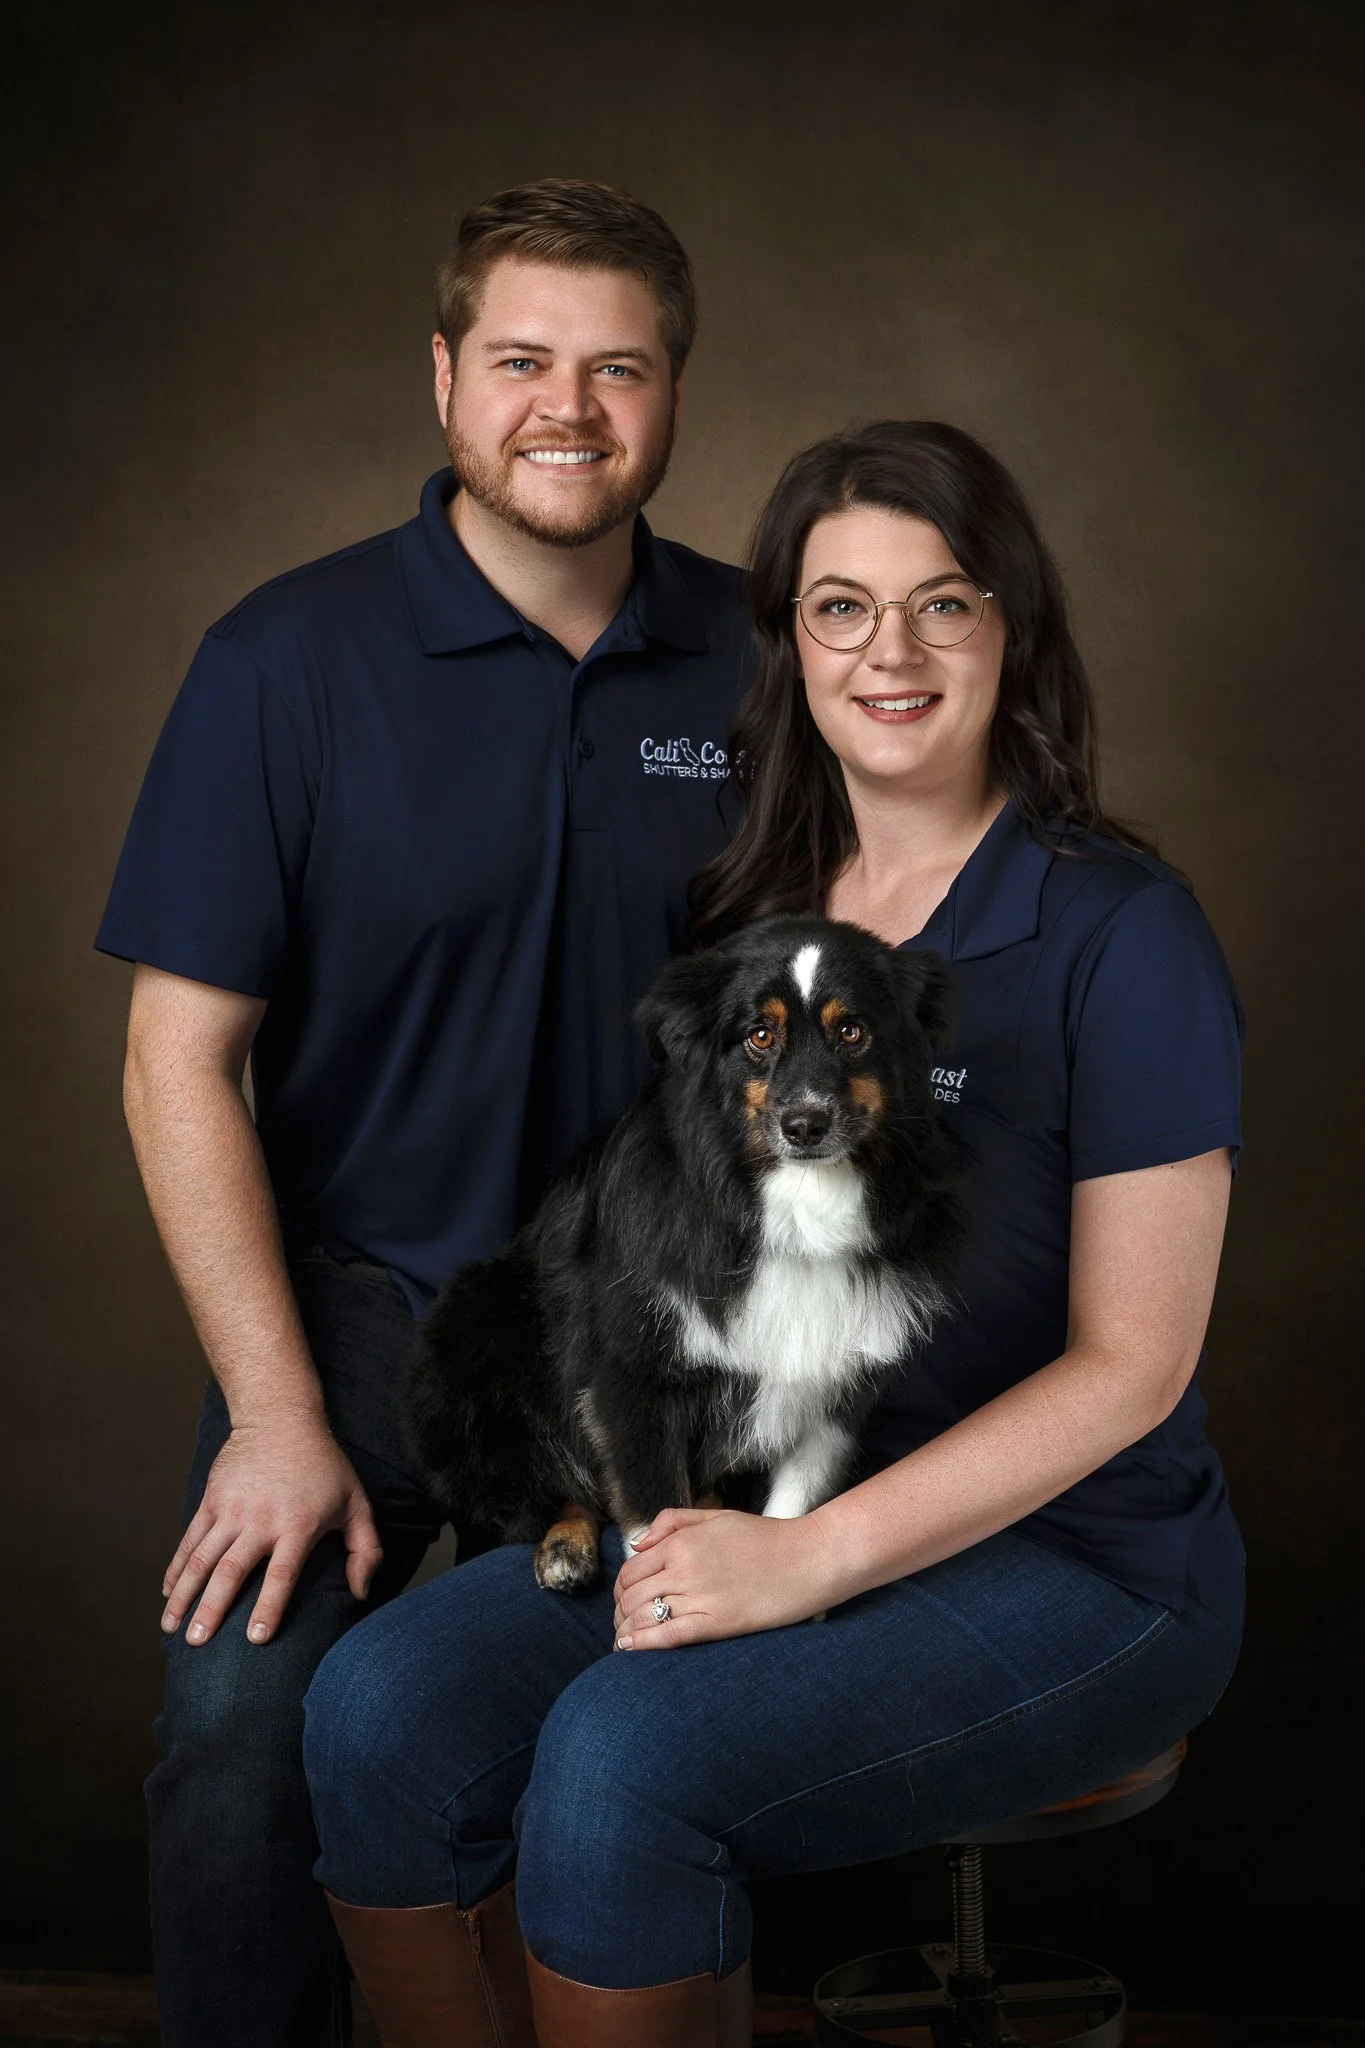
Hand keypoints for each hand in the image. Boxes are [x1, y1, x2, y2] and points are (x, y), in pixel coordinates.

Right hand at [160, 1416, 382, 1645]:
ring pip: (201, 1559)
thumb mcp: (357, 1502)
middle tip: (196, 1644)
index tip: (254, 1640)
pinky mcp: (211, 1499)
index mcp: (298, 1526)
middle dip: (211, 1610)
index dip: (268, 1608)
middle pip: (231, 1572)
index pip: (282, 1575)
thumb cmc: (325, 1466)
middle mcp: (260, 1520)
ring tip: (171, 1628)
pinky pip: (190, 1539)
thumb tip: (361, 1593)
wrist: (281, 1418)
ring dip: (184, 1595)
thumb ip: (366, 1549)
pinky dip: (176, 1568)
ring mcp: (231, 1509)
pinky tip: (168, 1593)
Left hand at [612, 1506, 837, 1649]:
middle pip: (630, 1594)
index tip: (624, 1598)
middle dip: (619, 1611)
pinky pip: (668, 1636)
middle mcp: (684, 1567)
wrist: (808, 1558)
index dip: (621, 1587)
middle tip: (622, 1621)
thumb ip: (672, 1522)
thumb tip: (637, 1544)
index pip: (631, 1569)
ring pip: (643, 1616)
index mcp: (682, 1541)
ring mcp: (700, 1596)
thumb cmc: (766, 1537)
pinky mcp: (717, 1622)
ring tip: (624, 1639)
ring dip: (625, 1629)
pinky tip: (629, 1649)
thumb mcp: (716, 1517)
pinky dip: (642, 1644)